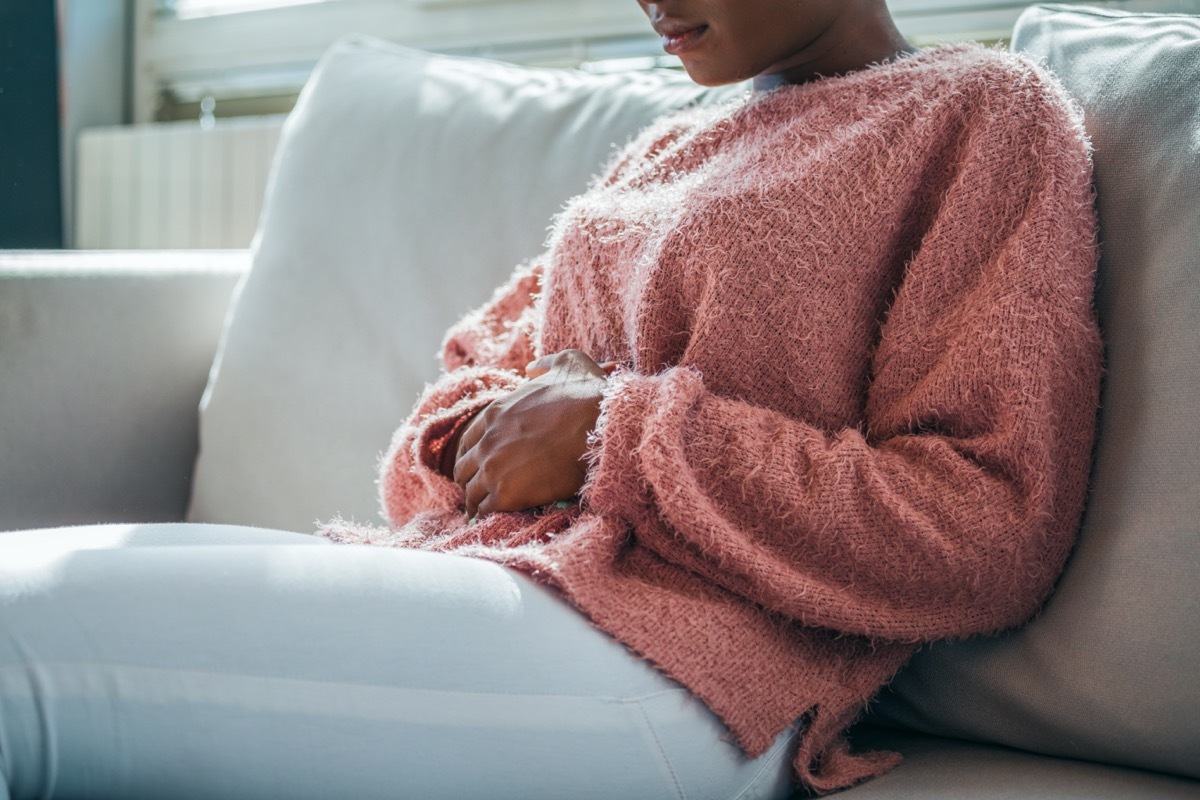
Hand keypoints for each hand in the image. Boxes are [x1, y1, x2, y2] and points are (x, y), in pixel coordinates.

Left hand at [453, 350, 615, 518]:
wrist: (603, 427)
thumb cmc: (590, 395)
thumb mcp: (568, 363)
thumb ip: (545, 365)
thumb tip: (532, 368)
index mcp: (496, 412)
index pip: (468, 440)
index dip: (474, 454)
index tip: (482, 464)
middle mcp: (488, 440)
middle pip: (464, 468)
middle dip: (471, 479)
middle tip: (483, 490)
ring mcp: (494, 468)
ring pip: (471, 492)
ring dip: (478, 501)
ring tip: (485, 510)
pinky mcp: (507, 493)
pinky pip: (485, 510)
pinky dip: (488, 515)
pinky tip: (496, 518)